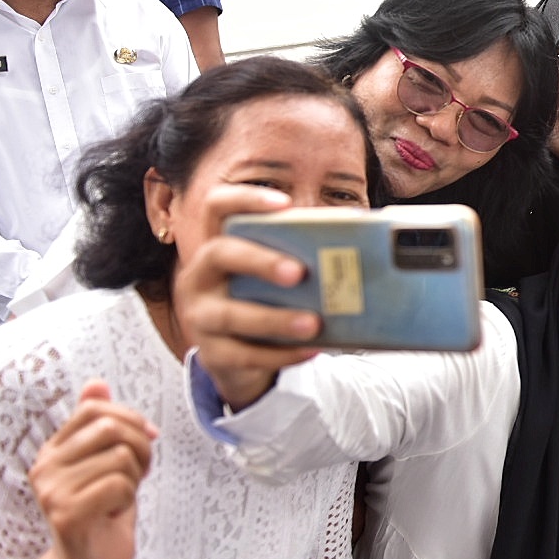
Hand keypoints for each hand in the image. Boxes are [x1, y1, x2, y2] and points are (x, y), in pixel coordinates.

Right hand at [30, 380, 157, 558]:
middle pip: (110, 428)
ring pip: (120, 457)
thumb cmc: (103, 509)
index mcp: (53, 449)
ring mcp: (52, 491)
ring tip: (124, 493)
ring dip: (136, 475)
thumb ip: (97, 423)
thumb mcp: (104, 460)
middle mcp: (45, 467)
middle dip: (140, 446)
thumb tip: (96, 383)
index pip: (94, 409)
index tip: (148, 436)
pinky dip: (130, 497)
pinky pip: (119, 485)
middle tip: (140, 471)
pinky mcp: (67, 514)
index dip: (130, 418)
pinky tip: (116, 511)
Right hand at [171, 184, 324, 410]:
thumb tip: (359, 240)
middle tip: (299, 272)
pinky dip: (280, 353)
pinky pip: (244, 355)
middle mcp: (200, 276)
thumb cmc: (269, 302)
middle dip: (260, 260)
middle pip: (219, 254)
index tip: (283, 203)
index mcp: (219, 246)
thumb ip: (302, 256)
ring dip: (274, 318)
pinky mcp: (212, 353)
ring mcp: (200, 315)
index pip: (217, 207)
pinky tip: (310, 350)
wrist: (243, 359)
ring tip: (314, 322)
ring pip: (229, 314)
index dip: (244, 199)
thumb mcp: (277, 278)